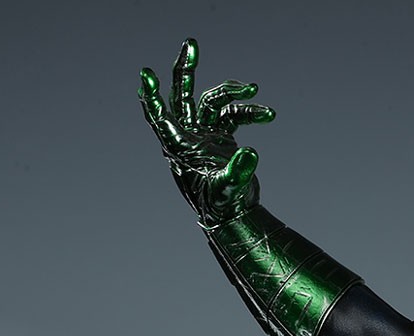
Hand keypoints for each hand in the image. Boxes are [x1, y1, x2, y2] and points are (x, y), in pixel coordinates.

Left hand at [140, 38, 273, 224]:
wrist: (235, 214)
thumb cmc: (221, 205)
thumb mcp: (226, 189)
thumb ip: (238, 171)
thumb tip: (250, 152)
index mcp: (179, 146)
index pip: (160, 116)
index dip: (152, 96)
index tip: (146, 74)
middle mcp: (189, 135)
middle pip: (181, 94)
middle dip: (185, 68)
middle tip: (191, 44)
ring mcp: (205, 133)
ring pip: (212, 100)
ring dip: (233, 92)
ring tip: (254, 90)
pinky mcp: (222, 136)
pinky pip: (233, 114)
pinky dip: (250, 111)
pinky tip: (267, 114)